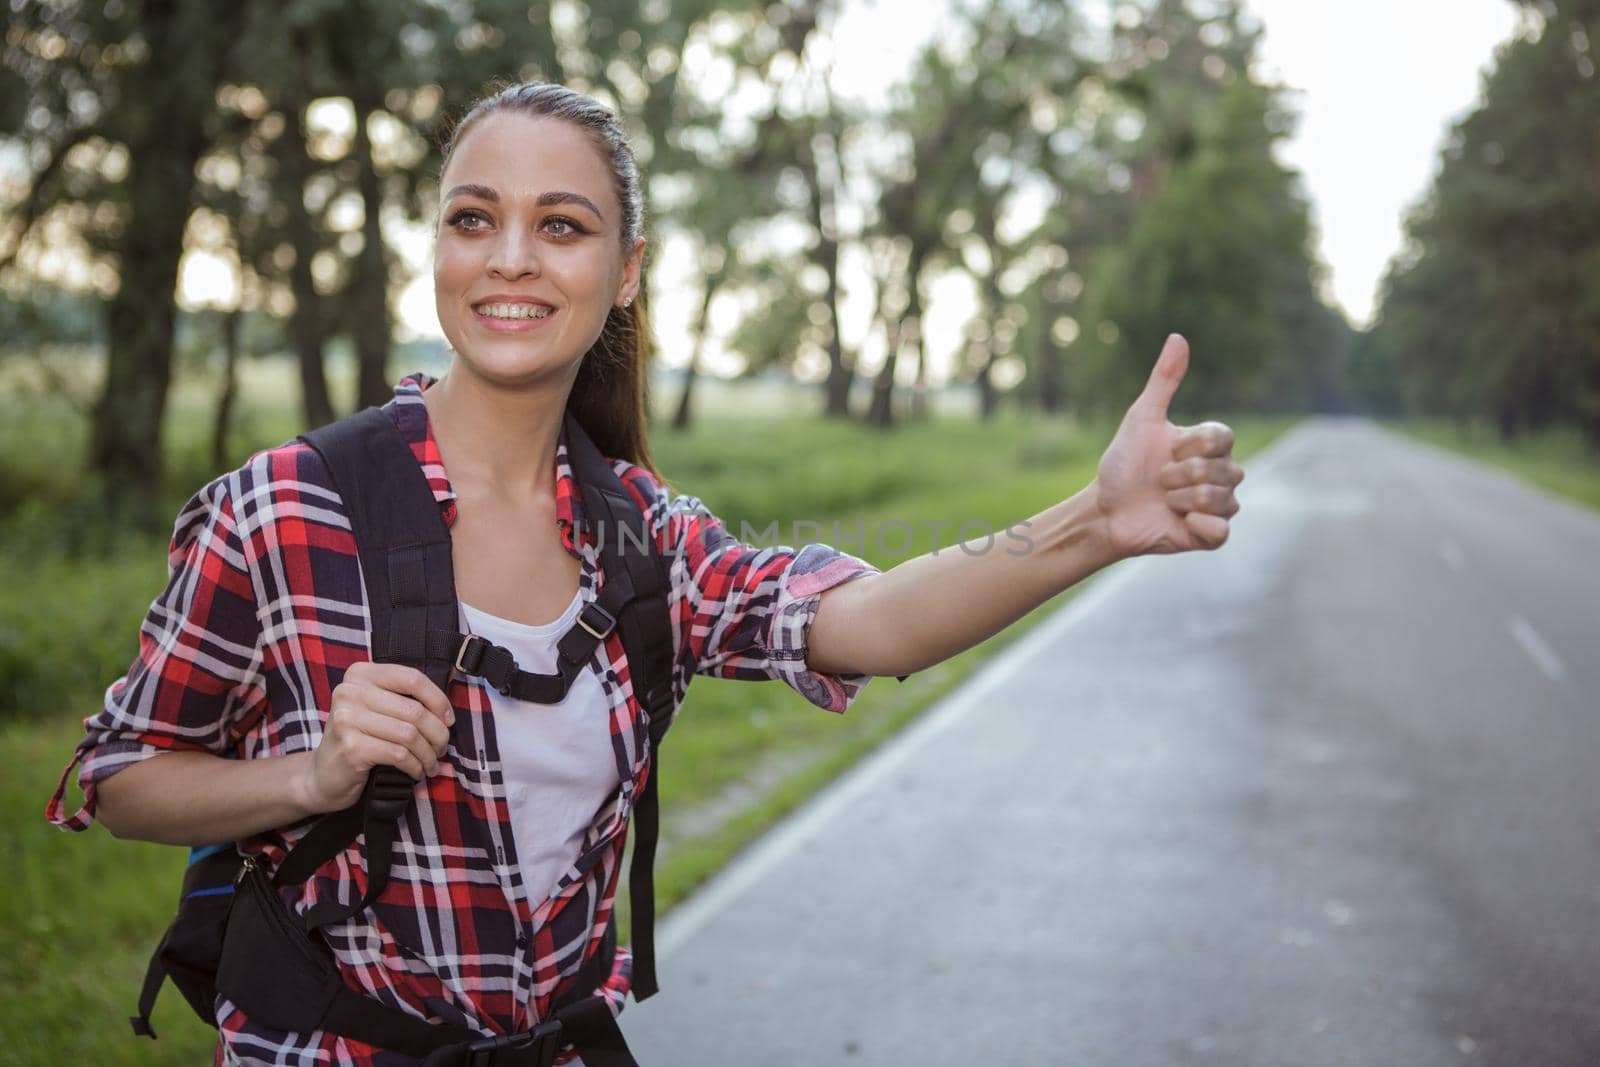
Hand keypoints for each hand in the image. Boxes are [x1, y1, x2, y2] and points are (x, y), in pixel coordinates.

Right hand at [300, 661, 455, 813]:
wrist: (323, 775)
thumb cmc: (359, 739)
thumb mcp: (377, 709)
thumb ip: (404, 700)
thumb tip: (447, 712)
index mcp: (360, 674)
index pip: (412, 678)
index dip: (438, 700)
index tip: (448, 720)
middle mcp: (350, 692)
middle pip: (414, 710)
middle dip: (437, 733)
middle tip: (441, 749)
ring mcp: (347, 719)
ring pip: (410, 734)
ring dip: (428, 753)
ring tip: (431, 764)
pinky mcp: (351, 747)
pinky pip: (399, 754)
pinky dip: (415, 766)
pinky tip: (416, 772)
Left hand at [1092, 333, 1242, 557]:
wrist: (1105, 510)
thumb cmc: (1123, 464)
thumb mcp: (1141, 419)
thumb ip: (1164, 380)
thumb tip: (1178, 336)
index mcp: (1209, 445)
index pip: (1222, 437)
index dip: (1191, 446)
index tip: (1167, 451)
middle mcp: (1221, 473)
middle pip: (1223, 470)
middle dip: (1179, 476)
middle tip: (1158, 481)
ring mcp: (1219, 505)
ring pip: (1220, 499)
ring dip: (1180, 500)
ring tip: (1164, 501)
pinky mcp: (1211, 535)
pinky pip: (1219, 530)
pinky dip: (1195, 526)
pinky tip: (1178, 523)